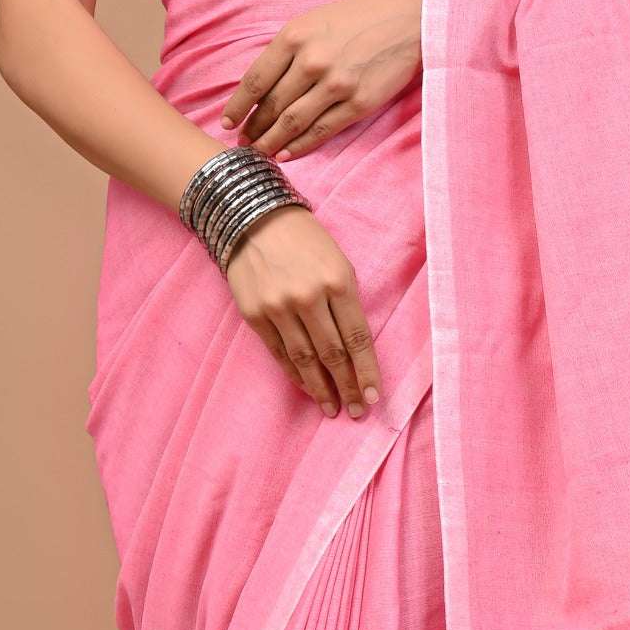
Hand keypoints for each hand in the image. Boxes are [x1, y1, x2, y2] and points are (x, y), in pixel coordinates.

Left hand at [220, 0, 424, 159]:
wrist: (411, 18)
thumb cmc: (362, 15)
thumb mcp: (316, 19)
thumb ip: (289, 47)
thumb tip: (264, 84)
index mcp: (295, 35)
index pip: (256, 80)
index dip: (238, 106)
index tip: (229, 122)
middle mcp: (312, 61)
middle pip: (272, 105)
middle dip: (254, 128)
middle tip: (243, 143)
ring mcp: (336, 84)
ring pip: (293, 122)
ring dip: (272, 142)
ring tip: (260, 153)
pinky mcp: (359, 103)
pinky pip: (322, 130)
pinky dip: (301, 146)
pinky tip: (288, 154)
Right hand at [225, 202, 380, 418]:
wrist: (254, 218)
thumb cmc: (306, 240)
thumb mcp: (338, 260)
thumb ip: (347, 302)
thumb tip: (354, 349)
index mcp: (337, 280)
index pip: (357, 337)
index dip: (367, 371)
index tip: (374, 397)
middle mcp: (308, 296)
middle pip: (332, 354)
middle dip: (347, 387)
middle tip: (357, 411)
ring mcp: (278, 307)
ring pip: (304, 360)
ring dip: (320, 389)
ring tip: (332, 408)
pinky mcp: (254, 313)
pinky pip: (279, 353)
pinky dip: (294, 373)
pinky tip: (306, 387)